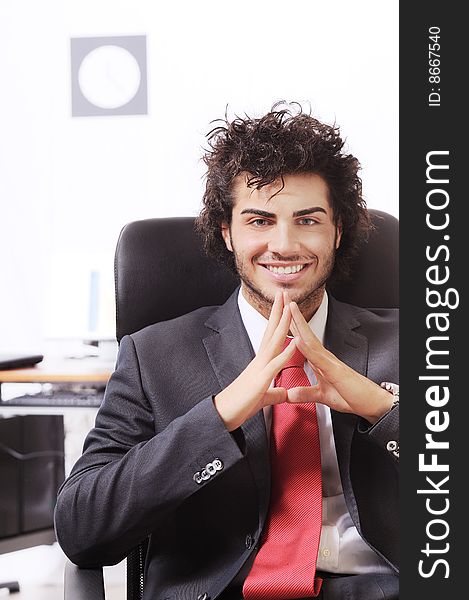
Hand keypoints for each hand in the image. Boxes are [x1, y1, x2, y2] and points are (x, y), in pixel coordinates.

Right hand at [214, 291, 297, 430]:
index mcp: (262, 362)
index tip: (284, 304)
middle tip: (284, 291)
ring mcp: (260, 367)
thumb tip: (283, 393)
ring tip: (290, 306)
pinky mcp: (261, 380)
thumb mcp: (264, 397)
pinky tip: (295, 342)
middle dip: (279, 310)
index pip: (272, 335)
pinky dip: (286, 352)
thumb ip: (275, 393)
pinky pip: (276, 364)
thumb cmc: (242, 405)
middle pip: (272, 330)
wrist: (225, 415)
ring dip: (283, 323)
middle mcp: (260, 360)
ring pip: (274, 341)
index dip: (279, 319)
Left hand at [287, 298, 392, 424]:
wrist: (370, 403)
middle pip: (305, 332)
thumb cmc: (350, 396)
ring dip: (300, 323)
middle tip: (283, 297)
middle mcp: (324, 357)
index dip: (291, 326)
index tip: (280, 313)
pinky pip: (318, 358)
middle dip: (293, 316)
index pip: (302, 339)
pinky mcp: (335, 371)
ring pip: (311, 339)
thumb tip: (290, 395)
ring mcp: (329, 362)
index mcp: (319, 361)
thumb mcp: (322, 396)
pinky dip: (307, 349)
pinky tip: (298, 339)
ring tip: (290, 307)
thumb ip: (305, 394)